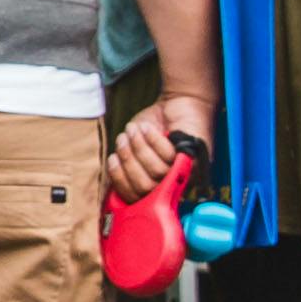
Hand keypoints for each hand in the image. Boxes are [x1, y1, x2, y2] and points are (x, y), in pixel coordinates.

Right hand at [109, 93, 212, 210]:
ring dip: (140, 148)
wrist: (177, 103)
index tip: (112, 160)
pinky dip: (154, 140)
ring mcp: (183, 174)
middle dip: (129, 162)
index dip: (121, 181)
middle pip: (145, 187)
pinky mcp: (193, 159)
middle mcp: (169, 185)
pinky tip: (147, 128)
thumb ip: (123, 163)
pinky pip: (169, 156)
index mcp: (153, 186)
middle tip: (122, 141)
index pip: (136, 198)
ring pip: (157, 172)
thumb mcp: (132, 146)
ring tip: (132, 130)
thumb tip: (107, 182)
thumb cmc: (151, 128)